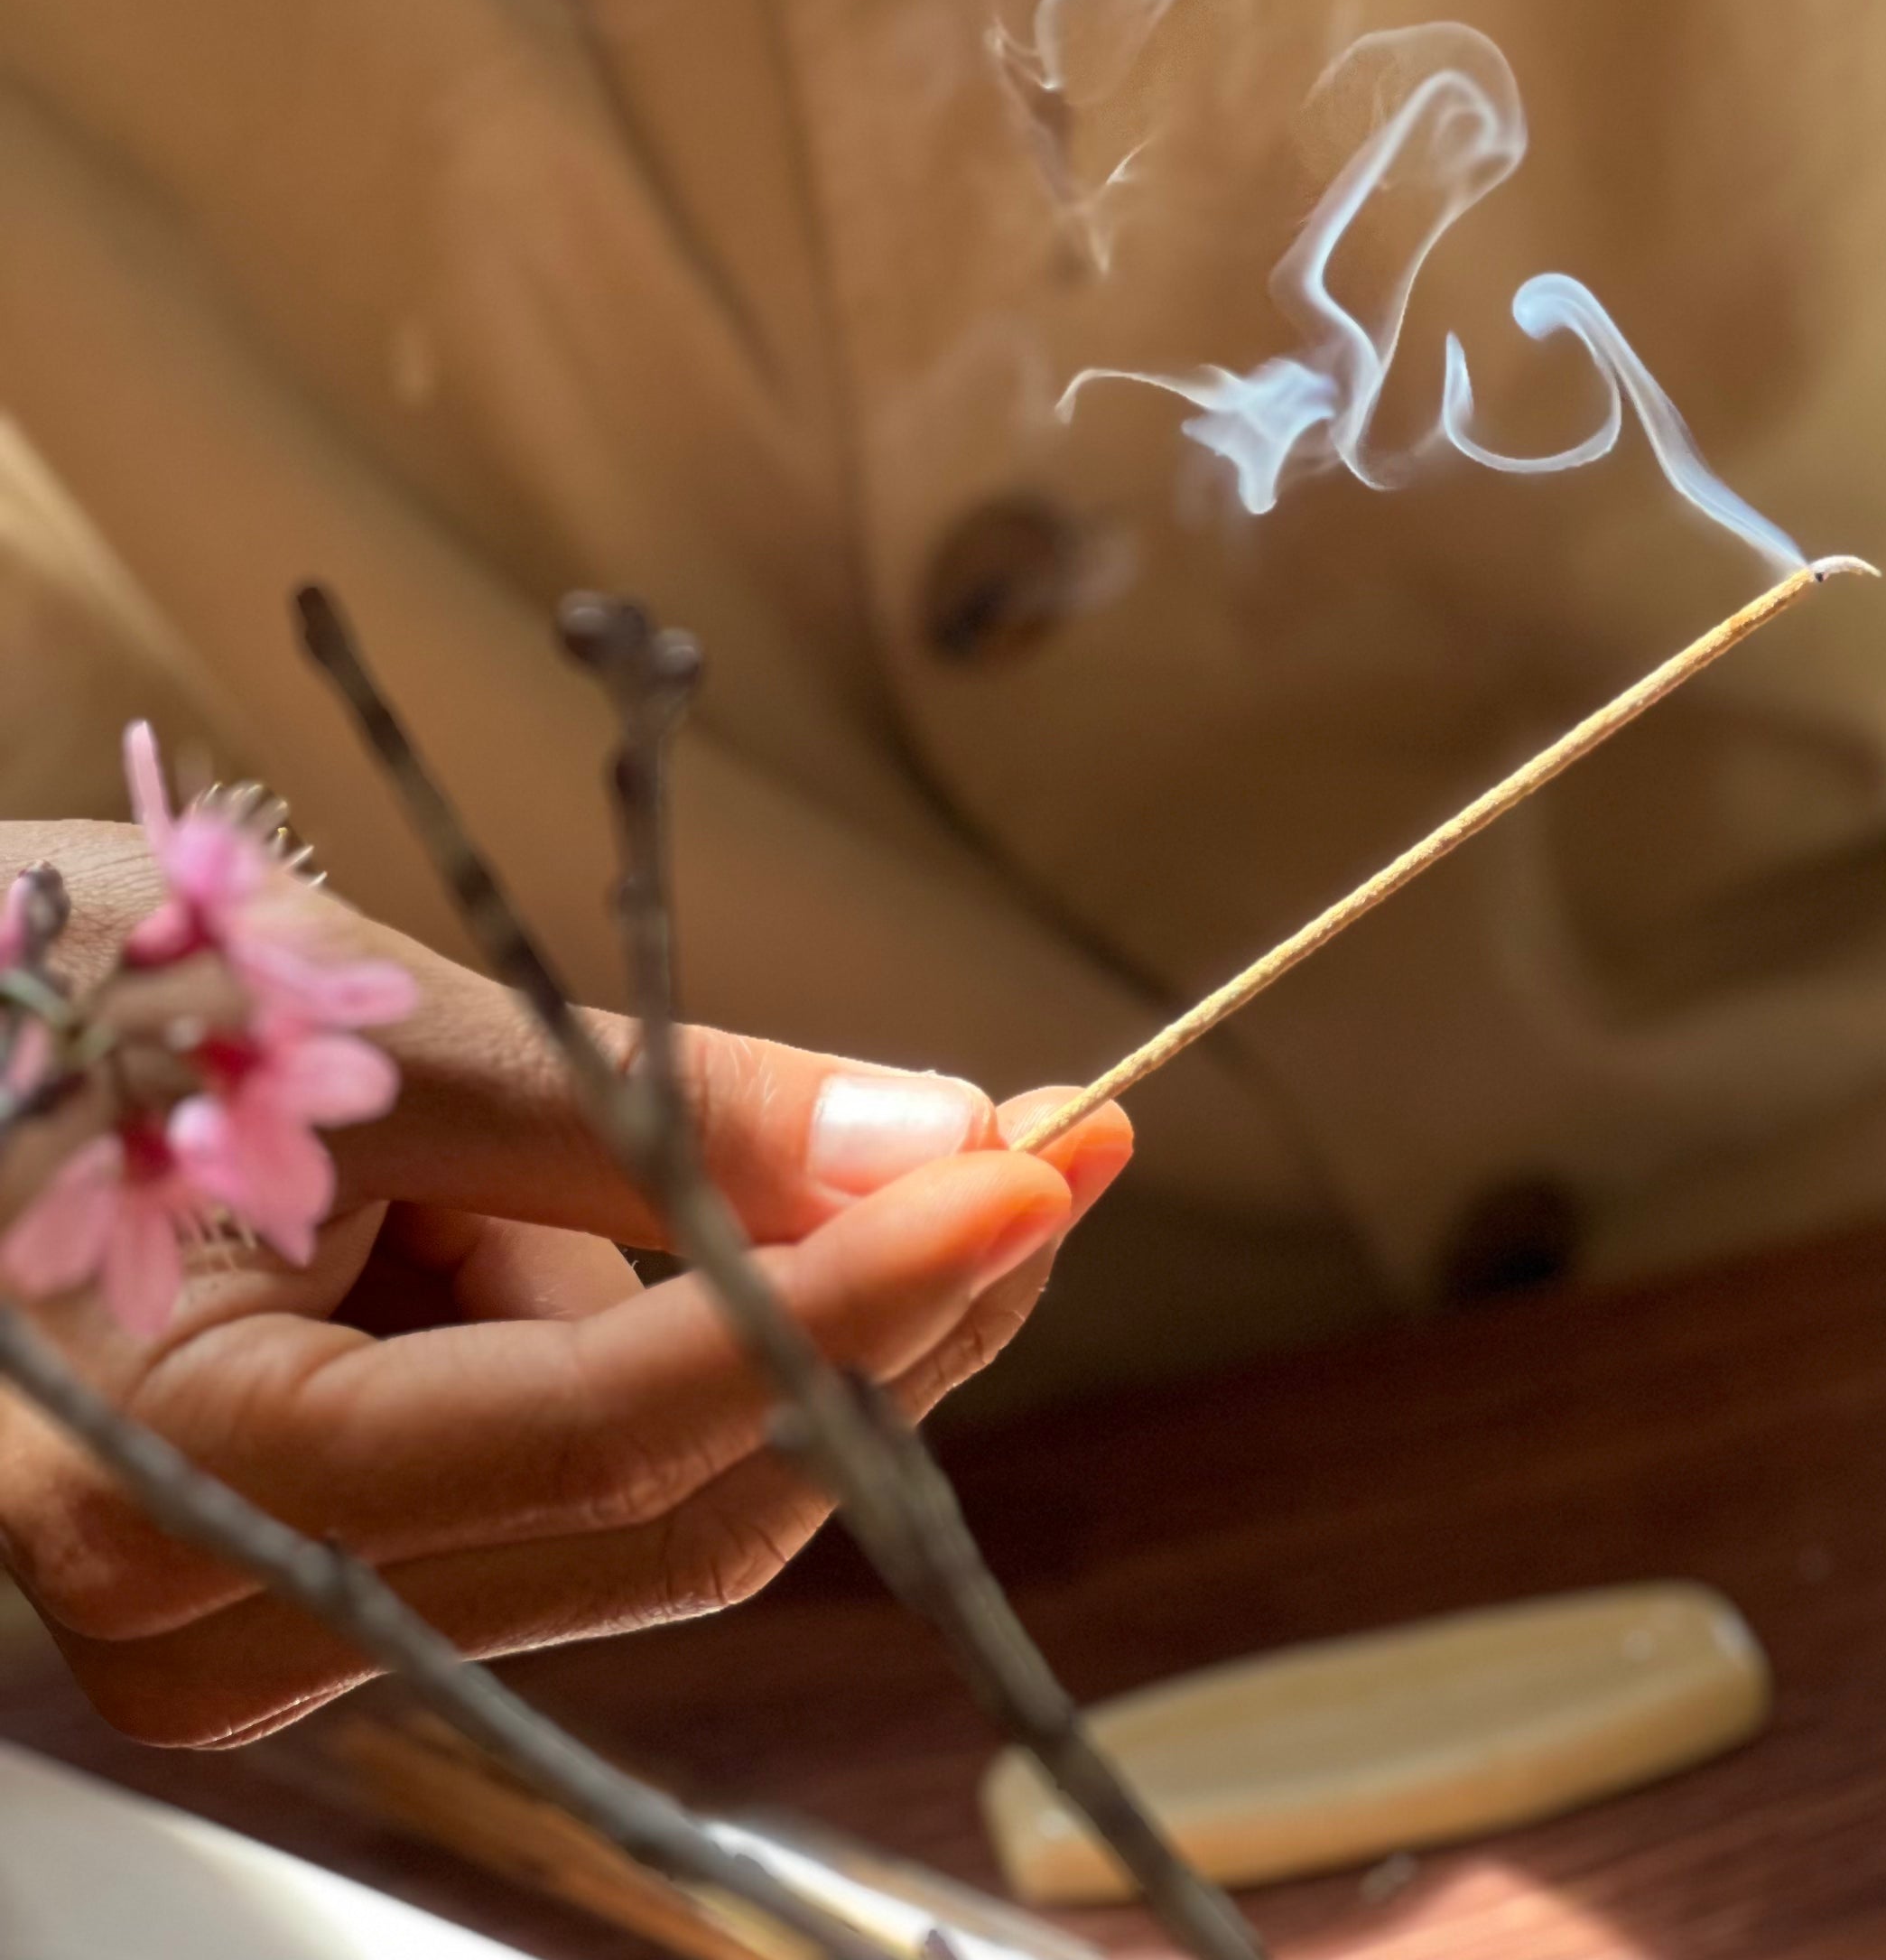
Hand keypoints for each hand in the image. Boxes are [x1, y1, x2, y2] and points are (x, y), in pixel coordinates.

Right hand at [0, 824, 1130, 1745]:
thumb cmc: (54, 1006)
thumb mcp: (372, 1022)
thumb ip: (645, 1105)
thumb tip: (936, 1137)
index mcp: (189, 1487)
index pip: (613, 1434)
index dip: (852, 1300)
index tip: (1036, 1170)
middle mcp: (239, 1614)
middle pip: (672, 1505)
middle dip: (891, 1315)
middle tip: (1050, 1141)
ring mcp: (300, 1606)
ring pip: (665, 1504)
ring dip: (818, 1314)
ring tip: (902, 1139)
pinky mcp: (363, 1549)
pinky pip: (609, 1463)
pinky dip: (713, 1324)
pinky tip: (730, 1204)